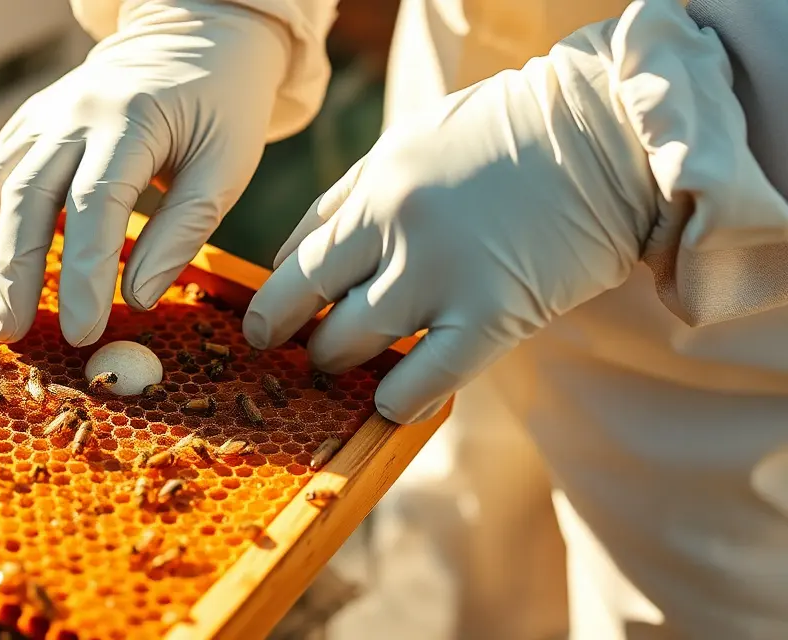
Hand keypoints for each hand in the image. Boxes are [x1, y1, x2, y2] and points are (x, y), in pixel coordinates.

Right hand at [0, 0, 289, 345]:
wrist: (191, 38)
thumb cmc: (219, 109)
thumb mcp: (227, 167)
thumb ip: (184, 231)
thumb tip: (135, 298)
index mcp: (132, 119)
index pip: (96, 204)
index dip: (83, 273)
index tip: (82, 332)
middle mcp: (76, 111)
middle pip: (29, 194)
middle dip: (15, 271)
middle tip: (11, 333)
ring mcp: (45, 113)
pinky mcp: (30, 122)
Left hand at [243, 20, 663, 422]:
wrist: (605, 135)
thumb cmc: (499, 137)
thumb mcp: (406, 143)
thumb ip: (346, 197)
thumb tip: (289, 255)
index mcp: (374, 188)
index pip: (296, 263)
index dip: (274, 304)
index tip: (266, 326)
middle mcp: (398, 231)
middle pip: (316, 307)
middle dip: (302, 338)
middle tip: (308, 349)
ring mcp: (444, 275)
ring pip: (355, 345)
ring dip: (340, 364)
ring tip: (346, 365)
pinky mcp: (495, 314)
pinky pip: (426, 379)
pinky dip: (398, 400)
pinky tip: (390, 402)